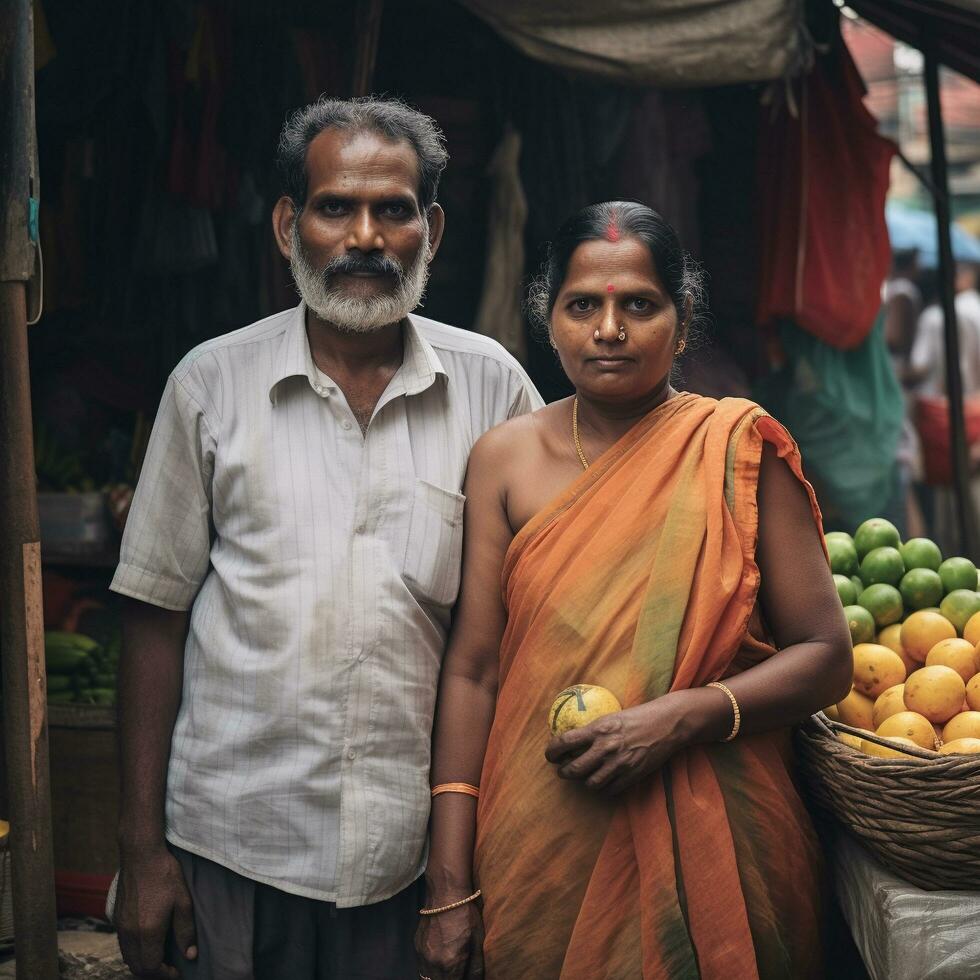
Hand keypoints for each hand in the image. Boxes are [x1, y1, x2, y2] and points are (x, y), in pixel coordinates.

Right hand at [115, 845, 196, 978]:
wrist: (141, 855)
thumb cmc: (165, 875)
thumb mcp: (183, 901)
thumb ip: (185, 931)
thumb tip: (190, 955)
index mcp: (148, 931)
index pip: (151, 967)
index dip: (165, 974)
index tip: (178, 972)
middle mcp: (130, 933)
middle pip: (137, 967)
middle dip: (153, 973)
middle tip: (170, 968)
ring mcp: (121, 926)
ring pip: (128, 958)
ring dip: (142, 963)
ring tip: (160, 957)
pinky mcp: (116, 918)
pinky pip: (123, 945)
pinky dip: (134, 952)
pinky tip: (147, 943)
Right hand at [416, 900, 484, 979]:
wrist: (446, 893)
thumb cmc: (466, 915)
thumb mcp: (477, 941)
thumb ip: (476, 967)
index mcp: (450, 963)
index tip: (464, 977)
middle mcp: (433, 962)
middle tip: (457, 974)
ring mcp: (422, 955)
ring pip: (426, 978)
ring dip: (436, 978)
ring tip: (447, 972)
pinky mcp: (417, 946)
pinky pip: (422, 966)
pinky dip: (429, 969)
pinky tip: (438, 963)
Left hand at [544, 695, 687, 794]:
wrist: (667, 724)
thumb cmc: (639, 716)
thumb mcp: (612, 716)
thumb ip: (594, 729)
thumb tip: (575, 738)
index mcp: (598, 729)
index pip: (565, 742)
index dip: (552, 751)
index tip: (550, 755)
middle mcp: (606, 748)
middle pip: (574, 769)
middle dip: (564, 772)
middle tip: (563, 770)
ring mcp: (619, 764)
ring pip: (591, 784)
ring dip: (585, 781)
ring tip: (585, 776)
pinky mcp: (632, 776)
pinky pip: (610, 790)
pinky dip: (604, 787)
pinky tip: (605, 780)